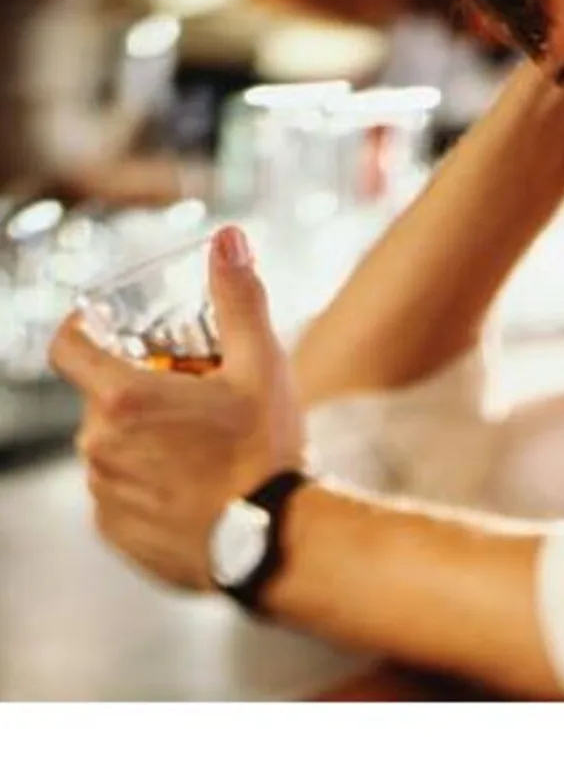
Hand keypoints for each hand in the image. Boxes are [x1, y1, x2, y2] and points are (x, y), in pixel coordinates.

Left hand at [50, 225, 302, 591]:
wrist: (277, 543)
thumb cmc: (266, 451)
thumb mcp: (262, 365)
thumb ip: (238, 299)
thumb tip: (228, 239)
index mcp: (126, 399)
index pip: (68, 347)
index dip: (82, 329)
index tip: (106, 327)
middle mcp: (99, 448)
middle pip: (103, 398)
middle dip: (141, 389)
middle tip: (197, 395)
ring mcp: (104, 495)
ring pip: (113, 447)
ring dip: (146, 438)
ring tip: (205, 448)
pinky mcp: (116, 534)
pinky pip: (120, 493)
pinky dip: (149, 483)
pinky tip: (197, 486)